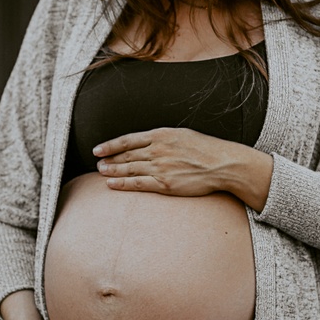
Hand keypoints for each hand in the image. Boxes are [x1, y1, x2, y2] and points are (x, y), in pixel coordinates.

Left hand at [93, 127, 273, 210]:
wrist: (222, 164)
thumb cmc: (206, 149)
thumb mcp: (183, 135)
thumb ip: (164, 138)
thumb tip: (149, 142)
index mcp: (161, 135)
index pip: (128, 140)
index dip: (110, 145)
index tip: (98, 150)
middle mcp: (158, 150)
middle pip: (126, 155)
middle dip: (109, 159)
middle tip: (97, 163)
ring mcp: (160, 167)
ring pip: (129, 169)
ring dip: (112, 171)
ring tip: (100, 172)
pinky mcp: (165, 184)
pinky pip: (138, 184)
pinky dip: (122, 183)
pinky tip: (111, 184)